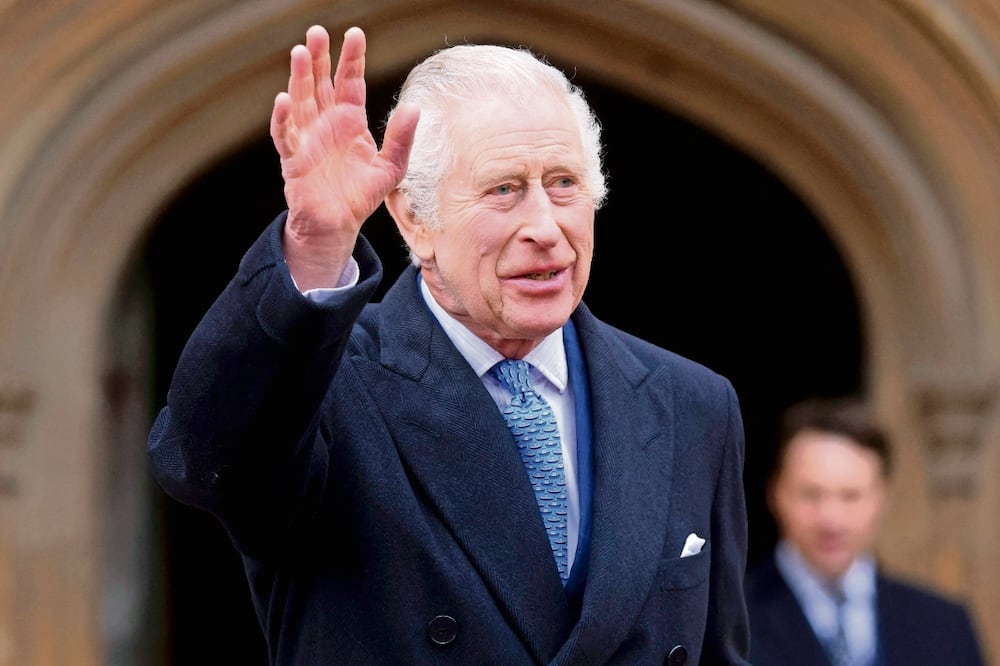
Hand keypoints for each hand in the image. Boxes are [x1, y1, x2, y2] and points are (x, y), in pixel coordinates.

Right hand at [270, 26, 419, 289]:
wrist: (338, 224)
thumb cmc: (361, 194)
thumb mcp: (391, 168)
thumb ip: (401, 139)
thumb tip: (415, 108)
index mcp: (350, 121)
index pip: (350, 82)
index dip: (352, 59)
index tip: (355, 34)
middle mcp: (326, 123)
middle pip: (321, 84)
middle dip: (320, 58)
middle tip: (317, 31)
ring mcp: (307, 138)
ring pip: (300, 101)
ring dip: (300, 78)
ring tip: (301, 52)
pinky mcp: (293, 159)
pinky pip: (284, 135)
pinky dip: (282, 118)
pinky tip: (283, 99)